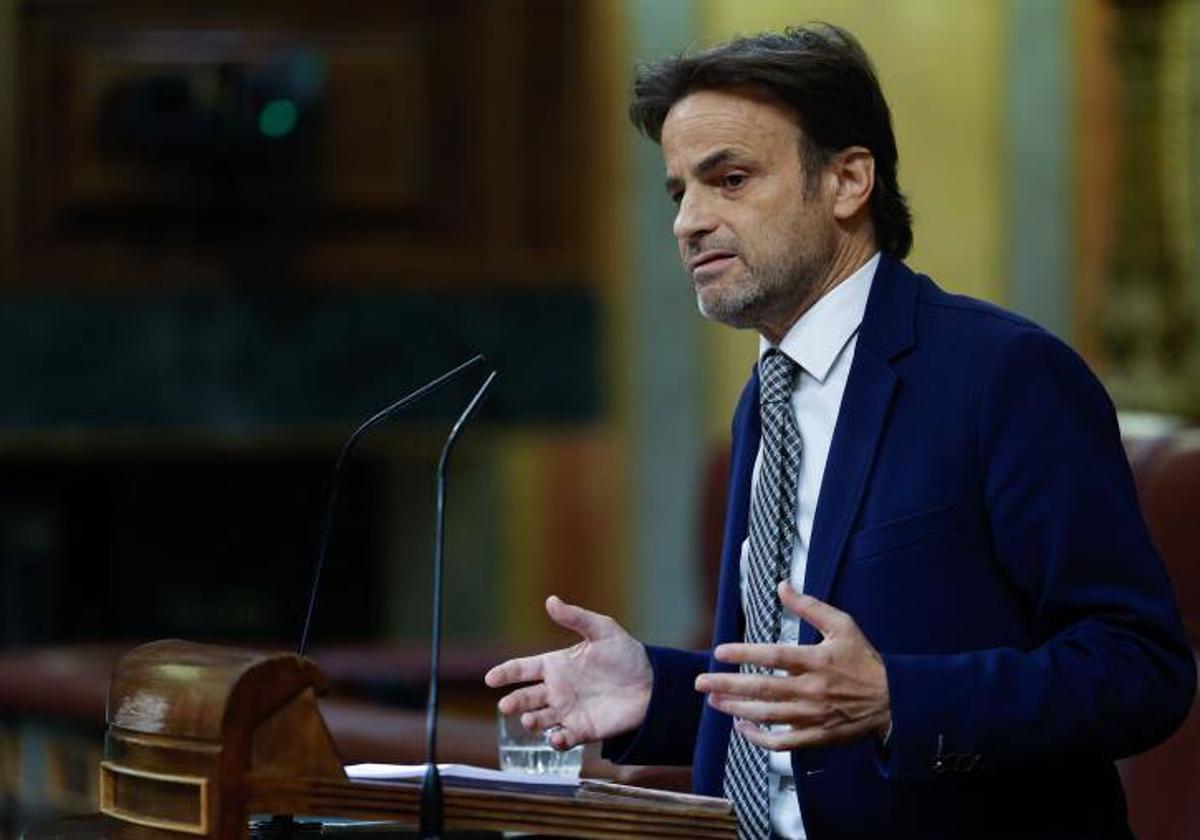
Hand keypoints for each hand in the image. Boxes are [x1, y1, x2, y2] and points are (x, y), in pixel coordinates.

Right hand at [484, 596, 651, 749]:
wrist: (653, 685)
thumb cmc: (626, 655)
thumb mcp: (603, 630)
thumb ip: (576, 618)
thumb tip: (551, 600)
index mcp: (556, 665)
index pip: (523, 668)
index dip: (506, 673)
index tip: (491, 678)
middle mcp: (557, 689)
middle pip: (525, 697)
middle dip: (513, 702)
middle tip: (506, 705)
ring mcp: (568, 711)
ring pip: (539, 719)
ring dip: (531, 721)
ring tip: (530, 720)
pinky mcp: (582, 730)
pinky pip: (563, 739)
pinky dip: (556, 740)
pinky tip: (558, 737)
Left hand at [695, 582, 890, 750]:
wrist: (894, 701)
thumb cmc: (864, 661)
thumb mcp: (842, 626)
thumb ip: (810, 606)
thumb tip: (782, 586)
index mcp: (817, 660)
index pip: (774, 656)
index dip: (744, 655)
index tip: (720, 653)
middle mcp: (812, 689)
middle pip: (763, 689)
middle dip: (727, 686)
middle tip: (701, 683)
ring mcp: (813, 716)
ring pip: (767, 716)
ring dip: (736, 710)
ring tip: (713, 702)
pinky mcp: (816, 737)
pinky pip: (781, 742)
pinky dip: (758, 738)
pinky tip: (741, 727)